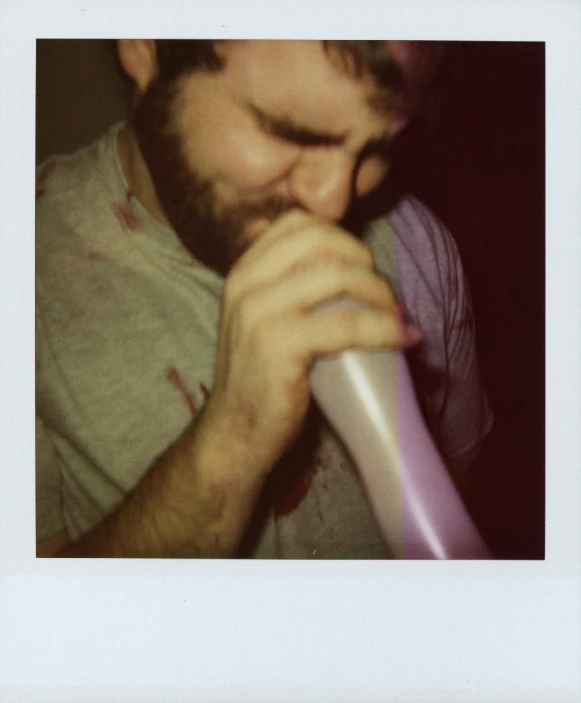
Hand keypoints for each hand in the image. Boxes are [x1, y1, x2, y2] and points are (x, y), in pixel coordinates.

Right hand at [202, 209, 420, 484]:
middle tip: (383, 291)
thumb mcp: (264, 321)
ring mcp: (259, 313)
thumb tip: (353, 271)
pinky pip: (345, 324)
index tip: (363, 265)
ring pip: (338, 276)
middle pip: (320, 240)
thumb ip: (290, 290)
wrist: (235, 433)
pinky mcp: (278, 346)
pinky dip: (383, 328)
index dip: (341, 235)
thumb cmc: (260, 379)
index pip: (297, 223)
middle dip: (364, 259)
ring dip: (380, 293)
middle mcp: (245, 284)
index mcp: (243, 272)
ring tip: (397, 315)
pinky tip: (403, 338)